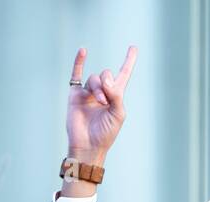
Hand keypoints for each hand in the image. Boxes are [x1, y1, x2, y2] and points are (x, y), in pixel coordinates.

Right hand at [65, 45, 136, 164]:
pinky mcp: (76, 94)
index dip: (129, 61)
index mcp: (116, 96)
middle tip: (105, 101)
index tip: (133, 48)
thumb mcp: (118, 114)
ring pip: (94, 78)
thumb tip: (105, 77)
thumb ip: (116, 94)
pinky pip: (76, 74)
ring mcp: (88, 92)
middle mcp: (102, 92)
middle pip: (106, 75)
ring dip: (98, 88)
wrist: (88, 145)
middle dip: (107, 85)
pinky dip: (79, 62)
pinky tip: (83, 51)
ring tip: (99, 102)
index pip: (123, 74)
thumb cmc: (105, 133)